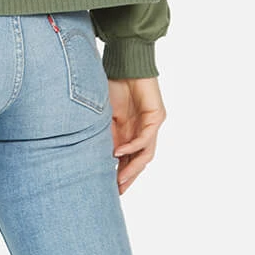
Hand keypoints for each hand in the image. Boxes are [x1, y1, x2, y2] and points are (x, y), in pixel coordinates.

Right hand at [107, 77, 165, 194]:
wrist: (125, 63)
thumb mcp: (105, 114)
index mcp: (130, 131)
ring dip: (132, 168)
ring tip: (119, 179)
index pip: (128, 159)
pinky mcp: (157, 117)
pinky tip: (120, 152)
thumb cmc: (114, 84)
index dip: (120, 174)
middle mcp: (143, 131)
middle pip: (139, 161)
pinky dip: (132, 147)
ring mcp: (152, 125)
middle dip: (128, 177)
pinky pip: (145, 138)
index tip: (109, 188)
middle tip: (117, 191)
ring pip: (145, 154)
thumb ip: (105, 133)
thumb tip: (96, 155)